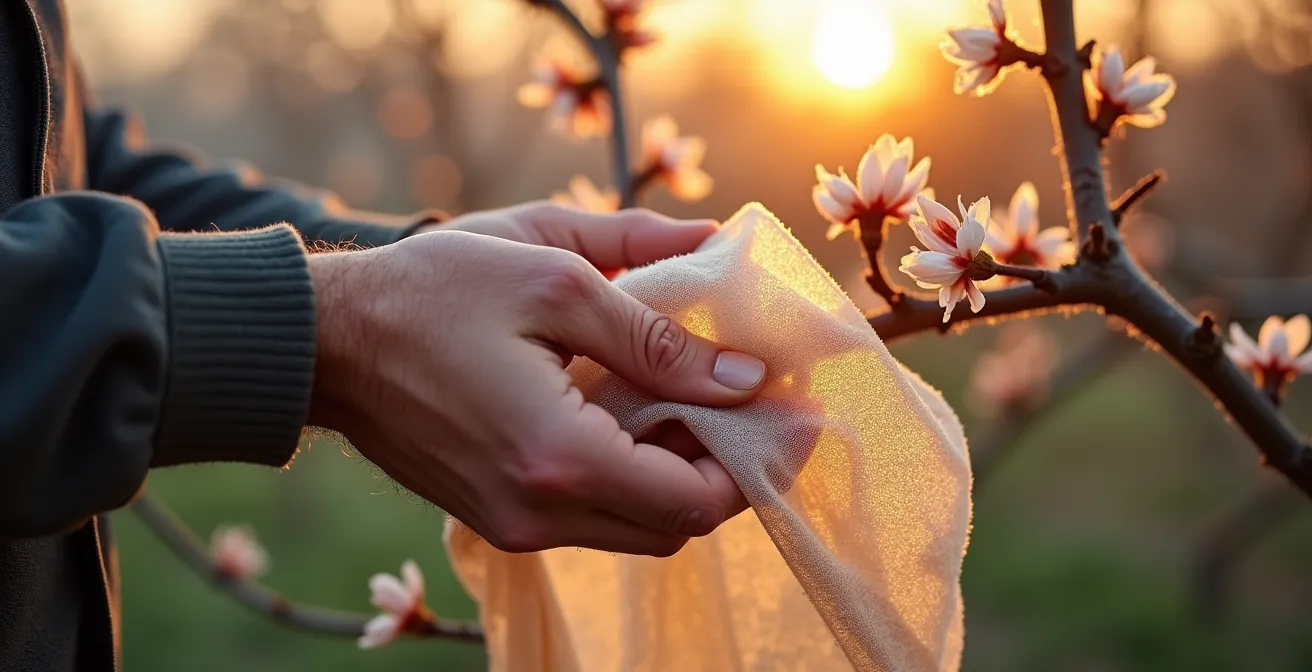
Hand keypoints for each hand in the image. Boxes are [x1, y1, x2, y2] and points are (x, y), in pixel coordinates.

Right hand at [309, 203, 766, 556]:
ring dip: (678, 472)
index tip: (792, 414)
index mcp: (557, 459)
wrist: (327, 340)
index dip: (758, 463)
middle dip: (725, 470)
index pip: (695, 501)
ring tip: (690, 396)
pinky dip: (631, 474)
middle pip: (674, 526)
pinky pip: (593, 514)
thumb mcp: (555, 280)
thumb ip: (659, 333)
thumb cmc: (432, 292)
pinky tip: (630, 410)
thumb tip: (743, 372)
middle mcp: (538, 513)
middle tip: (747, 401)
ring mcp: (514, 524)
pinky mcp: (498, 515)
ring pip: (636, 526)